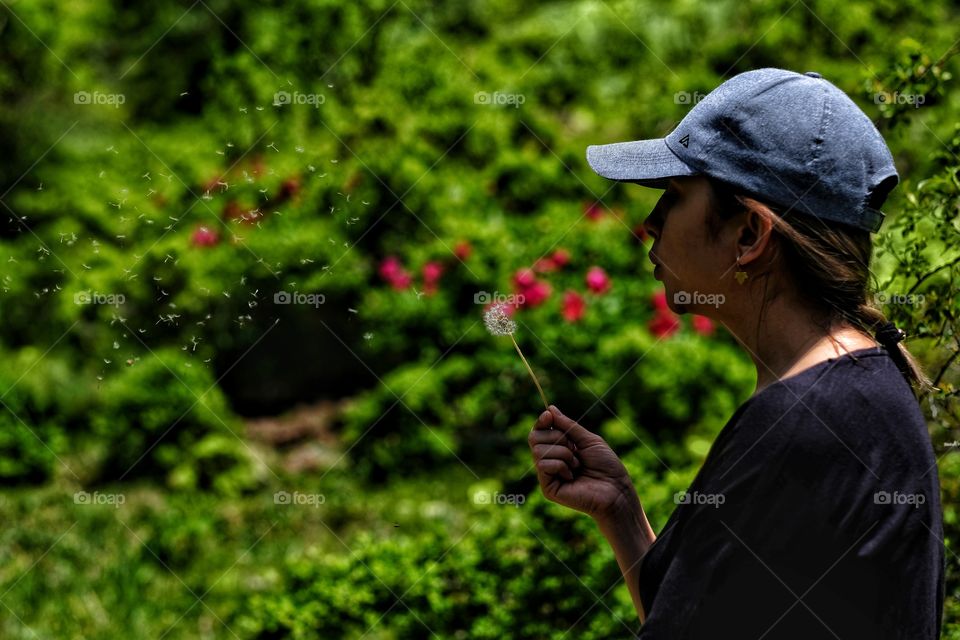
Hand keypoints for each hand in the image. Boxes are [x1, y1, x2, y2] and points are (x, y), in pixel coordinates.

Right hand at [528, 405, 639, 520]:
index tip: (548, 416)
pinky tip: (573, 476)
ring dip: (563, 453)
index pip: (539, 431)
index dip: (541, 422)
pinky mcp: (548, 488)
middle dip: (557, 437)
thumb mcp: (588, 439)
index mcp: (559, 448)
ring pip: (538, 450)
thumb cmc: (606, 466)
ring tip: (577, 465)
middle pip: (534, 438)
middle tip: (574, 448)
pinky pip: (543, 464)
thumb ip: (568, 426)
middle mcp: (550, 460)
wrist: (616, 490)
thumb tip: (550, 409)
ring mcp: (548, 475)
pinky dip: (561, 465)